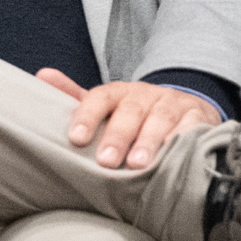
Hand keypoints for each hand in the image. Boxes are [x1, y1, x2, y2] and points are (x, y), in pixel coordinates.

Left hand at [35, 69, 220, 170]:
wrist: (181, 108)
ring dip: (150, 142)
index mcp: (118, 92)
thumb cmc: (131, 115)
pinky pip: (192, 127)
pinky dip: (184, 140)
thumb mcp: (104, 106)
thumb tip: (42, 75)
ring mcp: (173, 104)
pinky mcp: (198, 116)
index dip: (87, 116)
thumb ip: (75, 97)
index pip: (99, 98)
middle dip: (118, 135)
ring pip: (162, 119)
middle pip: (131, 111)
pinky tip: (175, 156)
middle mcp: (146, 94)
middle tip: (107, 161)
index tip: (77, 139)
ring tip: (138, 165)